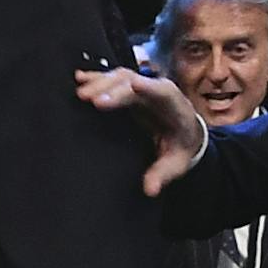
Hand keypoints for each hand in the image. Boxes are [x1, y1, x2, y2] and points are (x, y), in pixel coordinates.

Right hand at [75, 67, 206, 194]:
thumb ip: (163, 174)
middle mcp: (159, 92)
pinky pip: (113, 79)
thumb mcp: (176, 163)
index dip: (148, 87)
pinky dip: (96, 77)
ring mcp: (144, 87)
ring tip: (80, 92)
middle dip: (111, 88)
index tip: (132, 86)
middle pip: (134, 82)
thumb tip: (149, 189)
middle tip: (89, 99)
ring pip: (121, 77)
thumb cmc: (181, 146)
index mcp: (176, 108)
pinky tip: (80, 78)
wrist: (186, 133)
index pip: (163, 93)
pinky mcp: (131, 88)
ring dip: (100, 82)